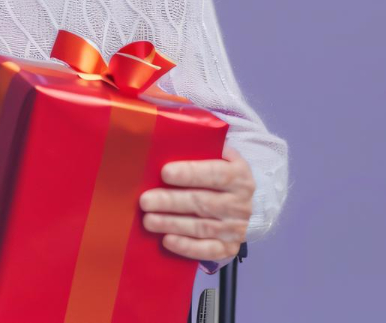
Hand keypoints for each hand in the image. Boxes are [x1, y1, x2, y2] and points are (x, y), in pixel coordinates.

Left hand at [139, 143, 254, 261]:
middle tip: (145, 201)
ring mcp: (236, 227)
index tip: (165, 173)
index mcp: (239, 176)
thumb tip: (170, 135)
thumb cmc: (217, 175)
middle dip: (171, 202)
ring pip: (202, 227)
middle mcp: (241, 203)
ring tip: (149, 221)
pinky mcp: (229, 247)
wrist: (240, 203)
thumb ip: (201, 147)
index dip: (190, 173)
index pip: (216, 174)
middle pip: (203, 203)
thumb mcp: (217, 156)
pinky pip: (209, 250)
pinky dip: (188, 247)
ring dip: (173, 224)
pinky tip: (167, 240)